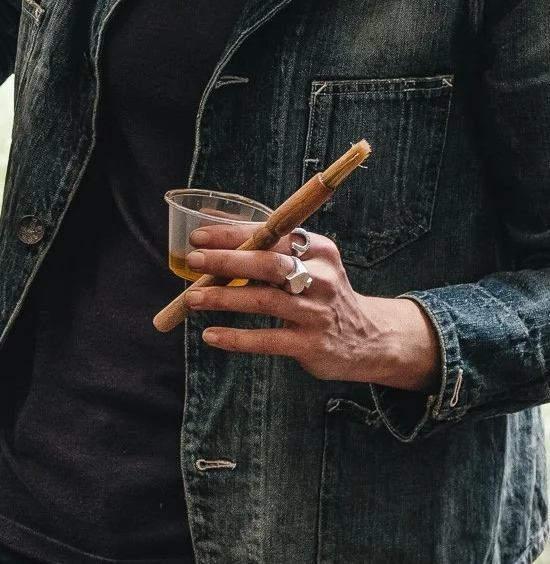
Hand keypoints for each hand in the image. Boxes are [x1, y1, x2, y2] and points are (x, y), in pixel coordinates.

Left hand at [183, 224, 440, 390]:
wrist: (371, 339)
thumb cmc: (323, 295)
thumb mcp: (309, 264)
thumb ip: (268, 246)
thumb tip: (210, 219)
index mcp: (319, 251)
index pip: (273, 236)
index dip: (233, 235)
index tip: (198, 237)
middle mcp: (321, 278)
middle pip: (270, 265)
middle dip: (228, 261)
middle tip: (193, 261)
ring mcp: (317, 313)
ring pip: (264, 301)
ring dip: (224, 298)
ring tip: (192, 298)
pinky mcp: (312, 344)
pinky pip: (267, 340)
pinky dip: (236, 338)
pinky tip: (211, 335)